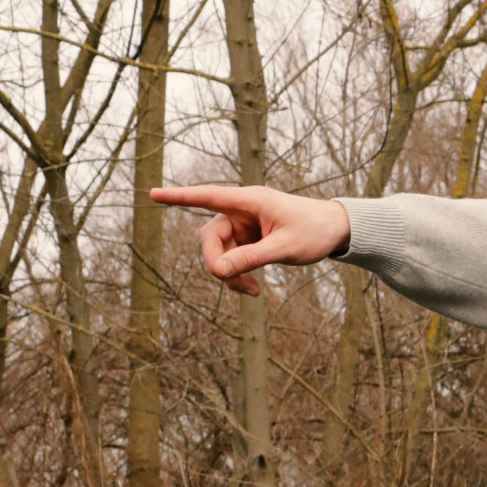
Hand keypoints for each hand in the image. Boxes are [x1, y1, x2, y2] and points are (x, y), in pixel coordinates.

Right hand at [149, 183, 351, 295]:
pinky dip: (238, 275)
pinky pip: (232, 260)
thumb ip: (251, 259)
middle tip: (234, 285)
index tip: (152, 194)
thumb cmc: (313, 231)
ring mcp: (243, 227)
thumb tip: (217, 271)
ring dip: (230, 274)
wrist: (334, 231)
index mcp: (248, 201)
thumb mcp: (284, 248)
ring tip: (252, 292)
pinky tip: (253, 289)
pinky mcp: (248, 240)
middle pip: (209, 237)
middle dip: (216, 263)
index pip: (206, 196)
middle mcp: (240, 211)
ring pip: (220, 253)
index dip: (179, 197)